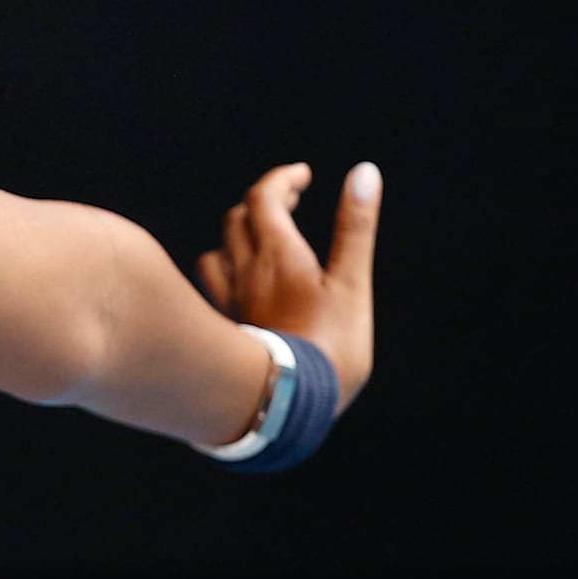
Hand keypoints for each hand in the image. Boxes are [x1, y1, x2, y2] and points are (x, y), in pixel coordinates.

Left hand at [196, 161, 382, 411]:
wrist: (285, 405)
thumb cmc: (328, 345)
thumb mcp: (351, 282)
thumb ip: (355, 227)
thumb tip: (365, 173)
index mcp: (276, 255)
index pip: (263, 198)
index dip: (281, 180)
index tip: (302, 176)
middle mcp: (243, 272)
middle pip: (238, 220)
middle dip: (264, 203)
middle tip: (292, 200)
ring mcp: (228, 301)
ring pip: (217, 253)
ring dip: (238, 238)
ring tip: (265, 240)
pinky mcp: (222, 327)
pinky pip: (212, 288)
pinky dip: (227, 272)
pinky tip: (243, 285)